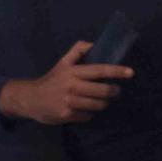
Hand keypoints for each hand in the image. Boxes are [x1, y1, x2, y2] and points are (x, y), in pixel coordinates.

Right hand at [0, 40, 132, 125]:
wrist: (31, 98)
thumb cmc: (51, 80)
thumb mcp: (62, 63)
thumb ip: (77, 51)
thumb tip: (94, 44)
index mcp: (73, 72)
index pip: (99, 70)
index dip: (116, 71)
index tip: (130, 72)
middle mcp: (72, 86)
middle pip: (102, 90)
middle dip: (113, 91)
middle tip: (114, 91)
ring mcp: (70, 102)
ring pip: (98, 105)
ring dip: (103, 103)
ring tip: (100, 101)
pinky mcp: (67, 115)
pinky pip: (88, 115)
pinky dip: (89, 113)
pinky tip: (83, 109)